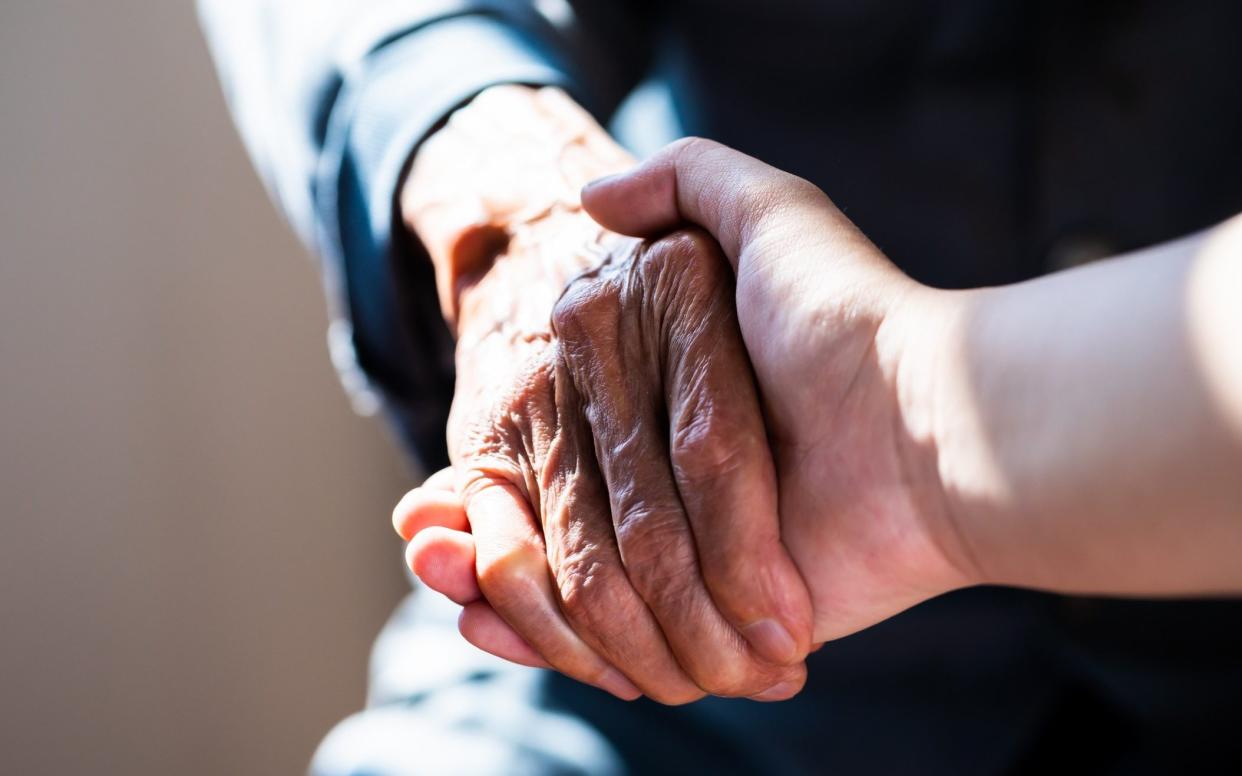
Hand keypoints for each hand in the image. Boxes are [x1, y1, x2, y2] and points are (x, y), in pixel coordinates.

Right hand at [406, 138, 978, 653]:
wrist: (933, 421)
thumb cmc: (845, 313)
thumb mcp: (768, 216)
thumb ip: (688, 179)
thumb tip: (593, 196)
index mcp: (662, 398)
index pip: (556, 442)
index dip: (490, 470)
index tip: (435, 488)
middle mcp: (671, 473)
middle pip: (556, 520)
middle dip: (486, 541)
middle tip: (426, 544)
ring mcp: (695, 542)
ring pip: (571, 578)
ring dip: (499, 587)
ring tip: (438, 568)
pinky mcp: (718, 605)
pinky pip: (615, 629)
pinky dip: (537, 631)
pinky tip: (477, 614)